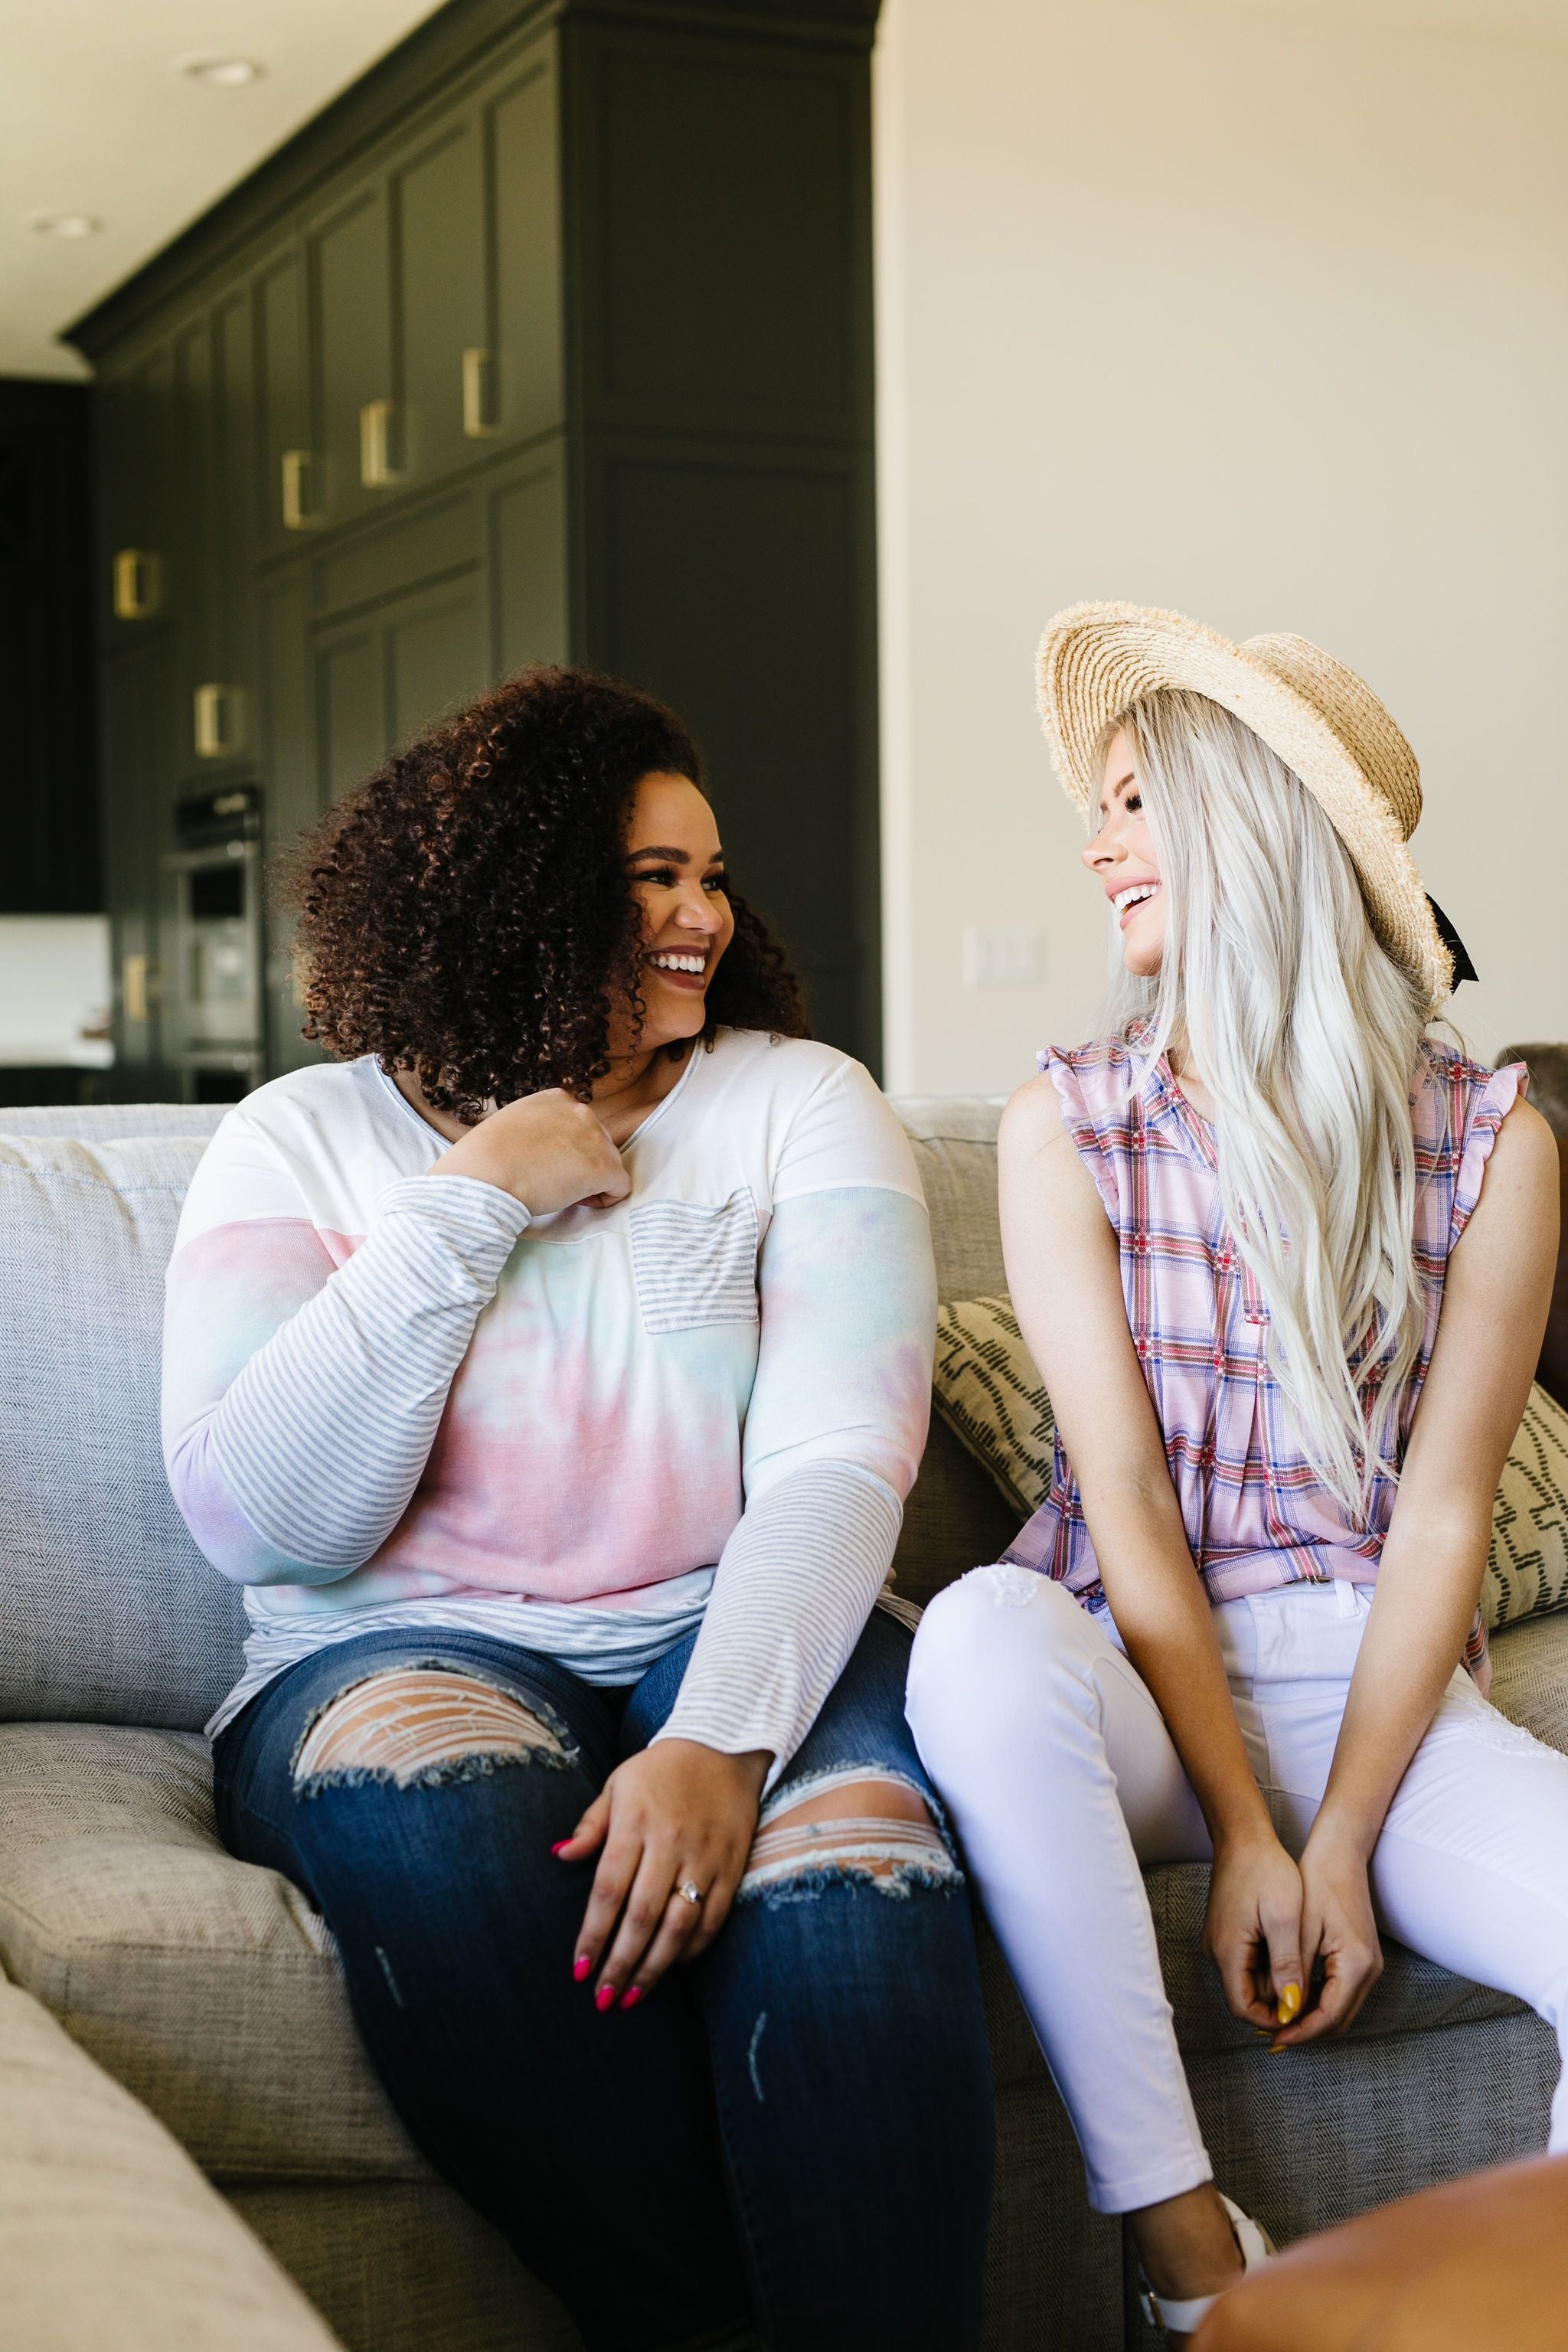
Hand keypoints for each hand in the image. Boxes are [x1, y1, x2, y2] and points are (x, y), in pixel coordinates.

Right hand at [428, 1088, 628, 1215]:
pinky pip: (620, 1187)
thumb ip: (538, 1128)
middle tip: (553, 1182)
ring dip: (591, 1182)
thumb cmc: (485, 1157)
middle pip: (597, 1144)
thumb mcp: (512, 1123)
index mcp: (558, 1099)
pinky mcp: (603, 1168)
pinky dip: (605, 1198)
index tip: (548, 1165)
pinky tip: (579, 1203)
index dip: (568, 1150)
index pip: (579, 1126)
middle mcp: (581, 1112)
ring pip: (610, 1165)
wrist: (484, 1175)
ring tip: (561, 1194)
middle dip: (581, 1165)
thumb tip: (545, 1150)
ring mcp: (595, 1139)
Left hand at [555, 1739, 769, 2008]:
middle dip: (619, 1964)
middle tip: (602, 1999)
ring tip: (632, 1997)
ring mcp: (705, 1857)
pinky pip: (713, 1918)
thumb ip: (591, 1825)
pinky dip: (693, 1948)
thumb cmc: (660, 1769)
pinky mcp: (732, 1865)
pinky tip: (672, 1966)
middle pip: (641, 1917)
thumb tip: (558, 1856)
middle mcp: (670, 1843)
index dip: (593, 1934)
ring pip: (679, 1925)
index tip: (578, 1969)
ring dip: (654, 1968)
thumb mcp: (618, 1784)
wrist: (724, 1744)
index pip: (609, 1891)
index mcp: (635, 1822)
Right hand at [1202, 1825, 1306, 2033]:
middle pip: (1247, 1998)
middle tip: (1314, 1998)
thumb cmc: (1265, 1869)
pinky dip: (1271, 1968)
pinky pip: (1248, 1964)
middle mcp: (1217, 1952)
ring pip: (1249, 1981)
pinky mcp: (1227, 1933)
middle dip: (1280, 2004)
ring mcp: (1220, 1942)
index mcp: (1227, 1951)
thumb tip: (1292, 2006)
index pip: (1243, 2009)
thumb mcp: (1284, 1917)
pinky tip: (1294, 1956)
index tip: (1303, 2017)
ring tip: (1310, 1977)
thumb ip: (1286, 1964)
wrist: (1243, 1837)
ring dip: (1277, 1985)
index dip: (1273, 2020)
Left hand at [1272, 1819, 1382, 2048]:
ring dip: (1312, 2018)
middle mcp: (1370, 1970)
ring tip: (1279, 2021)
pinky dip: (1320, 2001)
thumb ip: (1294, 1973)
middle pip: (1339, 2019)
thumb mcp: (1300, 1929)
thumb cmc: (1317, 1883)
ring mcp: (1370, 1965)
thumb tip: (1285, 2012)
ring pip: (1341, 2008)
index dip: (1301, 2032)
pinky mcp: (1363, 1957)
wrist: (1339, 1854)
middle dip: (1307, 2031)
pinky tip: (1294, 1998)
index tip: (1275, 2039)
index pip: (1330, 2017)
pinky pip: (1341, 1991)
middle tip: (1274, 2037)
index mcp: (1357, 1964)